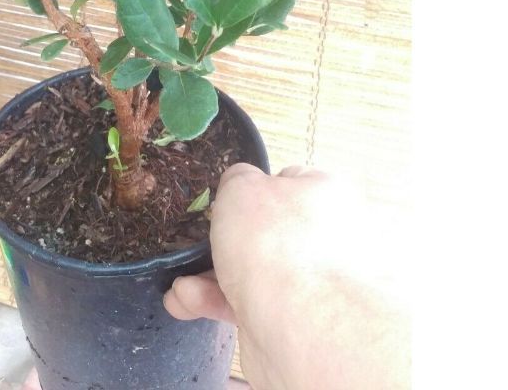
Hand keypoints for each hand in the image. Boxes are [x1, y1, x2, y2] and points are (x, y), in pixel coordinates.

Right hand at [163, 163, 409, 389]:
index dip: (253, 188)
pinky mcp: (295, 321)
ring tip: (182, 285)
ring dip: (210, 275)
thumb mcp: (242, 187)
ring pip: (253, 271)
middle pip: (266, 231)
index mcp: (324, 194)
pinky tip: (187, 302)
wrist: (301, 329)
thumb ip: (237, 179)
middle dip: (223, 240)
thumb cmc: (277, 244)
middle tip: (196, 244)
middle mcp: (325, 237)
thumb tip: (240, 184)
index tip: (226, 199)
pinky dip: (217, 302)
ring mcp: (313, 283)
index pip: (288, 182)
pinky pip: (250, 304)